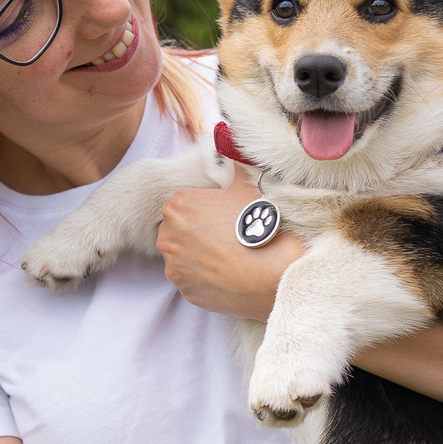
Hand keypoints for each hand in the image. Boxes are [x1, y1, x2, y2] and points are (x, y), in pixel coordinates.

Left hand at [155, 170, 300, 318]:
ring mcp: (175, 268)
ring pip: (184, 259)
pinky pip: (194, 282)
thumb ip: (233, 167)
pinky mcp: (187, 293)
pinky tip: (230, 275)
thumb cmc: (261, 225)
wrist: (275, 271)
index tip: (223, 216)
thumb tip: (232, 150)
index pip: (184, 205)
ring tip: (231, 257)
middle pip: (179, 232)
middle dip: (197, 234)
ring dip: (201, 257)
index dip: (205, 210)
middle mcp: (167, 237)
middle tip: (228, 236)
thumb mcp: (248, 185)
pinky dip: (207, 279)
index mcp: (177, 206)